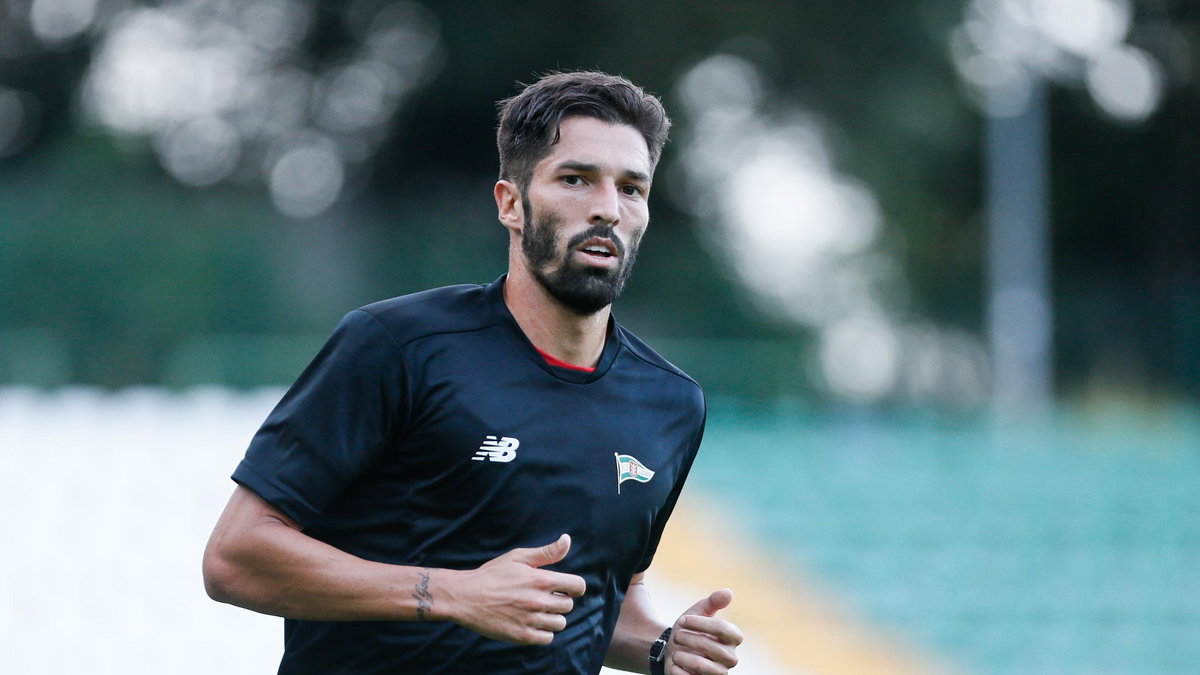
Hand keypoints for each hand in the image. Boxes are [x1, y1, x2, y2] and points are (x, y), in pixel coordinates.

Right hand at [445, 534, 586, 644]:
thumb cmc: (492, 575)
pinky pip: (547, 638)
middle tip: (542, 596)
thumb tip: (567, 539)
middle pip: (568, 605)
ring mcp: (531, 620)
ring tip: (536, 610)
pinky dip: (543, 631)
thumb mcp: (518, 557)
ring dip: (552, 617)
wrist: (465, 597)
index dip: (574, 586)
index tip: (565, 587)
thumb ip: (546, 552)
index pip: (578, 586)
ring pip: (560, 623)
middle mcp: (539, 601)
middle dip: (559, 600)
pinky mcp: (522, 636)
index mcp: (541, 579)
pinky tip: (531, 622)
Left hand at [666, 589, 742, 673]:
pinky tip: (675, 664)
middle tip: (677, 635)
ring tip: (675, 651)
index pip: (722, 628)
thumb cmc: (690, 630)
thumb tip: (728, 592)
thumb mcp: (698, 612)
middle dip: (688, 639)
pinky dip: (678, 669)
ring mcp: (719, 673)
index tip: (683, 620)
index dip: (700, 623)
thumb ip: (713, 602)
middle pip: (710, 647)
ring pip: (702, 666)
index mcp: (733, 637)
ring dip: (682, 656)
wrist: (674, 650)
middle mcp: (731, 657)